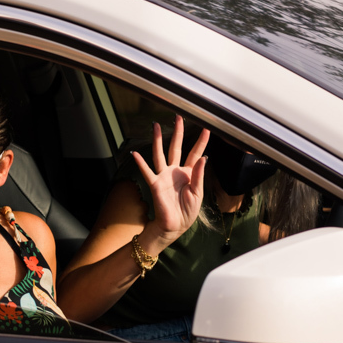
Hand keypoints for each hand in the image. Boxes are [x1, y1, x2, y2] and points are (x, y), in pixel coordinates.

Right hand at [133, 116, 208, 247]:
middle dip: (178, 133)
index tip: (207, 128)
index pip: (196, 153)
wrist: (175, 225)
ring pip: (160, 153)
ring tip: (156, 125)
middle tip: (179, 118)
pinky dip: (140, 162)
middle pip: (176, 147)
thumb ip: (199, 175)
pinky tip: (135, 153)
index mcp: (189, 173)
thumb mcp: (198, 193)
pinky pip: (147, 171)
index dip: (201, 142)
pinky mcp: (155, 184)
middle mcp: (175, 171)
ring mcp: (164, 176)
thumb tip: (203, 157)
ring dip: (157, 140)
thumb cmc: (188, 211)